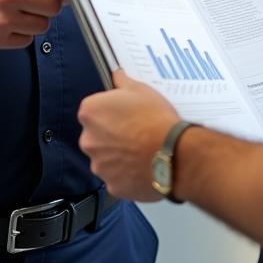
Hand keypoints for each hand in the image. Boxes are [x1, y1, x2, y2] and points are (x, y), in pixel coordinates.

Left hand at [78, 70, 181, 200]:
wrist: (173, 152)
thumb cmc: (156, 120)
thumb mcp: (140, 89)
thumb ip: (122, 82)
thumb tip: (117, 76)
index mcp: (91, 113)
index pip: (93, 110)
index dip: (110, 111)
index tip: (123, 114)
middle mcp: (88, 140)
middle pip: (96, 135)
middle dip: (111, 135)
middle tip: (134, 132)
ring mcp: (99, 165)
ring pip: (106, 158)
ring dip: (118, 155)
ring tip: (141, 150)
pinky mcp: (112, 185)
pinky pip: (117, 177)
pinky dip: (127, 173)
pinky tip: (142, 165)